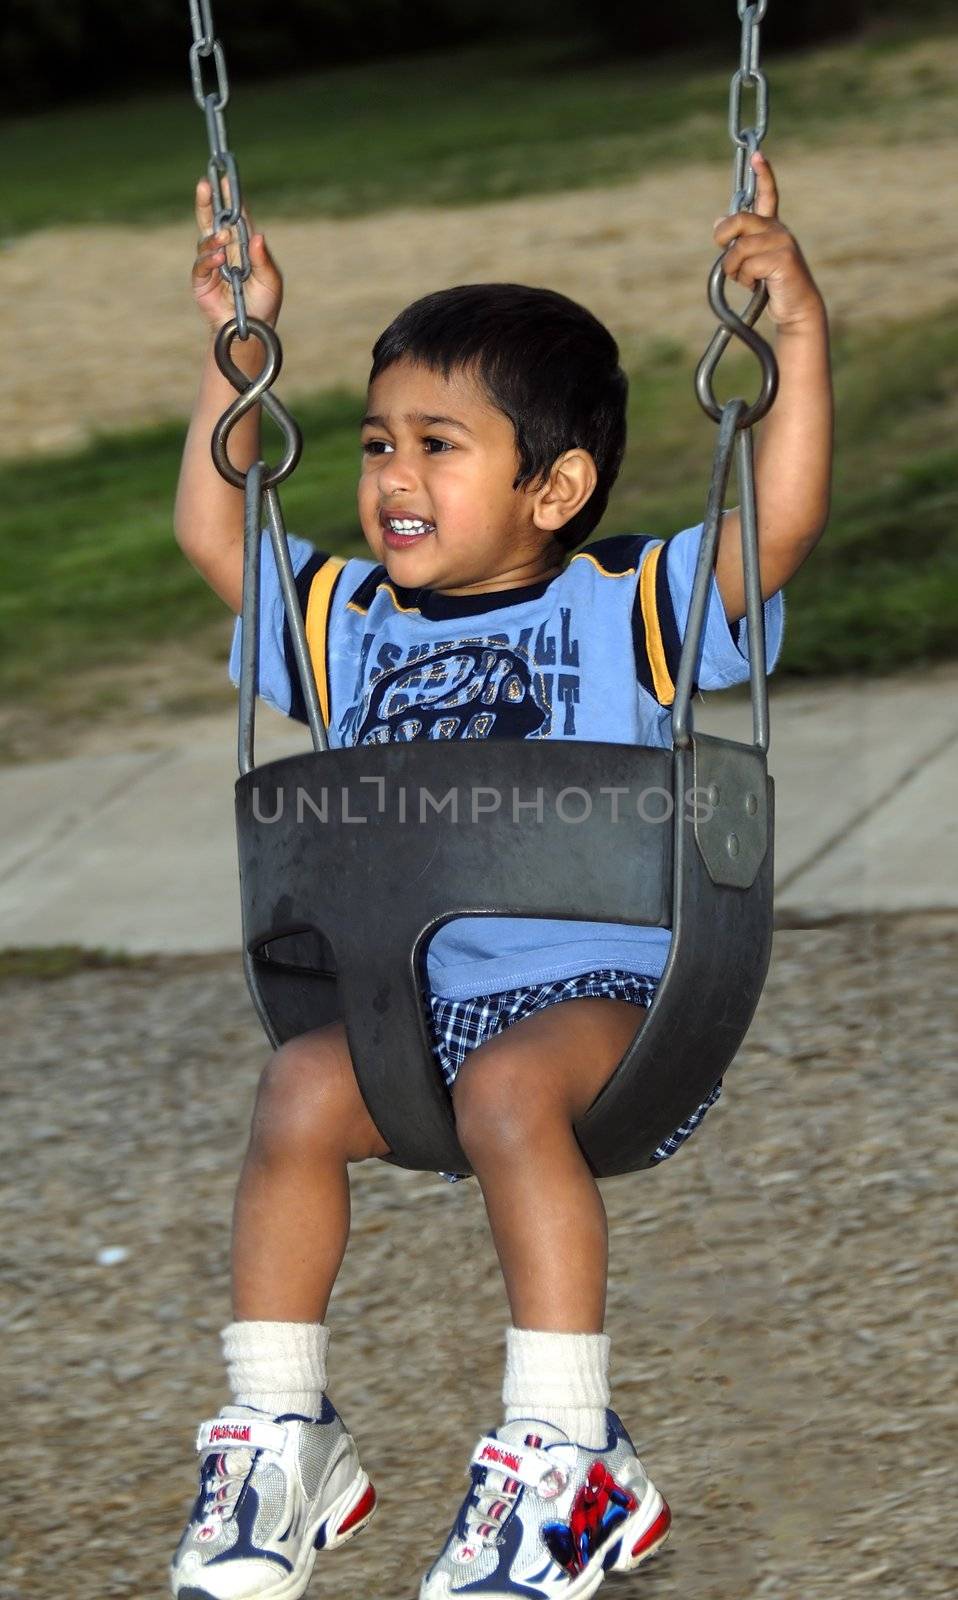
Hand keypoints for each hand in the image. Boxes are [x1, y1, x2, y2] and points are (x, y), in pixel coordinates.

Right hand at [191, 177, 283, 332]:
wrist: (250, 331)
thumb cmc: (264, 304)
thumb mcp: (271, 281)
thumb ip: (263, 259)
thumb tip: (257, 236)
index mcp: (243, 246)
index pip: (235, 217)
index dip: (229, 198)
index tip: (225, 178)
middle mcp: (225, 250)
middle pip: (213, 220)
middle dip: (207, 202)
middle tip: (205, 184)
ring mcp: (212, 264)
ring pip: (206, 240)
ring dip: (214, 237)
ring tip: (223, 237)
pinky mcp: (202, 281)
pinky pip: (201, 265)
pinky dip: (209, 260)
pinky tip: (219, 259)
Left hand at [712, 152, 823, 331]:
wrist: (795, 308)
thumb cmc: (771, 285)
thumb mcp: (751, 261)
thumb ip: (737, 241)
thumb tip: (718, 220)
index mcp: (771, 227)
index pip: (768, 194)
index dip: (763, 174)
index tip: (757, 155)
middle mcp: (779, 229)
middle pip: (740, 219)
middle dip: (723, 236)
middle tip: (723, 250)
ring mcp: (783, 242)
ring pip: (739, 248)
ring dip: (733, 269)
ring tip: (745, 279)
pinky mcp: (784, 258)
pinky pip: (748, 265)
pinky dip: (745, 280)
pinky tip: (757, 286)